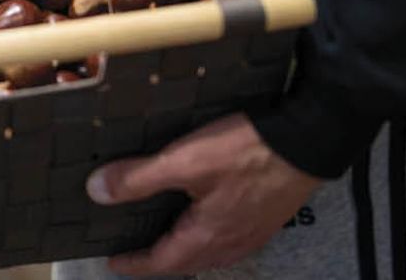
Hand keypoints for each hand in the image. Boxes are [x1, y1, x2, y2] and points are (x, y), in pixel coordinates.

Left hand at [86, 114, 321, 275]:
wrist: (307, 140)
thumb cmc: (247, 152)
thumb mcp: (184, 161)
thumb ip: (139, 178)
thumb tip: (97, 191)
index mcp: (208, 236)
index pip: (163, 263)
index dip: (135, 265)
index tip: (114, 263)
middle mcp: (232, 242)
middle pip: (188, 263)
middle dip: (160, 262)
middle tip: (136, 254)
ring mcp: (254, 232)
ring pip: (211, 253)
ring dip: (185, 252)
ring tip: (166, 241)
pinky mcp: (267, 216)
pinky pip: (230, 240)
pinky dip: (208, 238)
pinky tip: (207, 221)